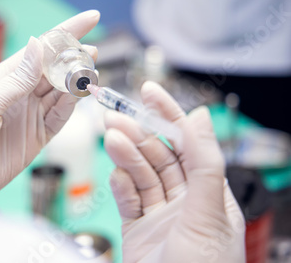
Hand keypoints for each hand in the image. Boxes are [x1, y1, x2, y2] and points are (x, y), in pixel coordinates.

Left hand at [0, 10, 99, 195]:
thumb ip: (18, 78)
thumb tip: (39, 44)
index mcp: (3, 77)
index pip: (39, 50)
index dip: (65, 33)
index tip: (91, 18)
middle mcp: (19, 93)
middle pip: (54, 69)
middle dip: (75, 57)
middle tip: (93, 51)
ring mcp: (29, 114)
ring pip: (61, 92)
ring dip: (77, 81)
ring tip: (92, 71)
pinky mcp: (37, 137)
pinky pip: (60, 117)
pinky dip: (72, 106)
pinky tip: (80, 94)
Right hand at [103, 82, 244, 262]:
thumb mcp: (207, 212)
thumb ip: (204, 163)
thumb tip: (202, 117)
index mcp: (209, 194)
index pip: (188, 143)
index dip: (169, 114)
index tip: (148, 91)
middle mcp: (184, 201)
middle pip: (159, 155)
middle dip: (139, 132)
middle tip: (116, 116)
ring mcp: (159, 215)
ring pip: (140, 174)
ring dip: (126, 154)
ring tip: (111, 138)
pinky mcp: (136, 228)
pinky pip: (127, 198)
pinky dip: (120, 182)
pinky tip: (115, 171)